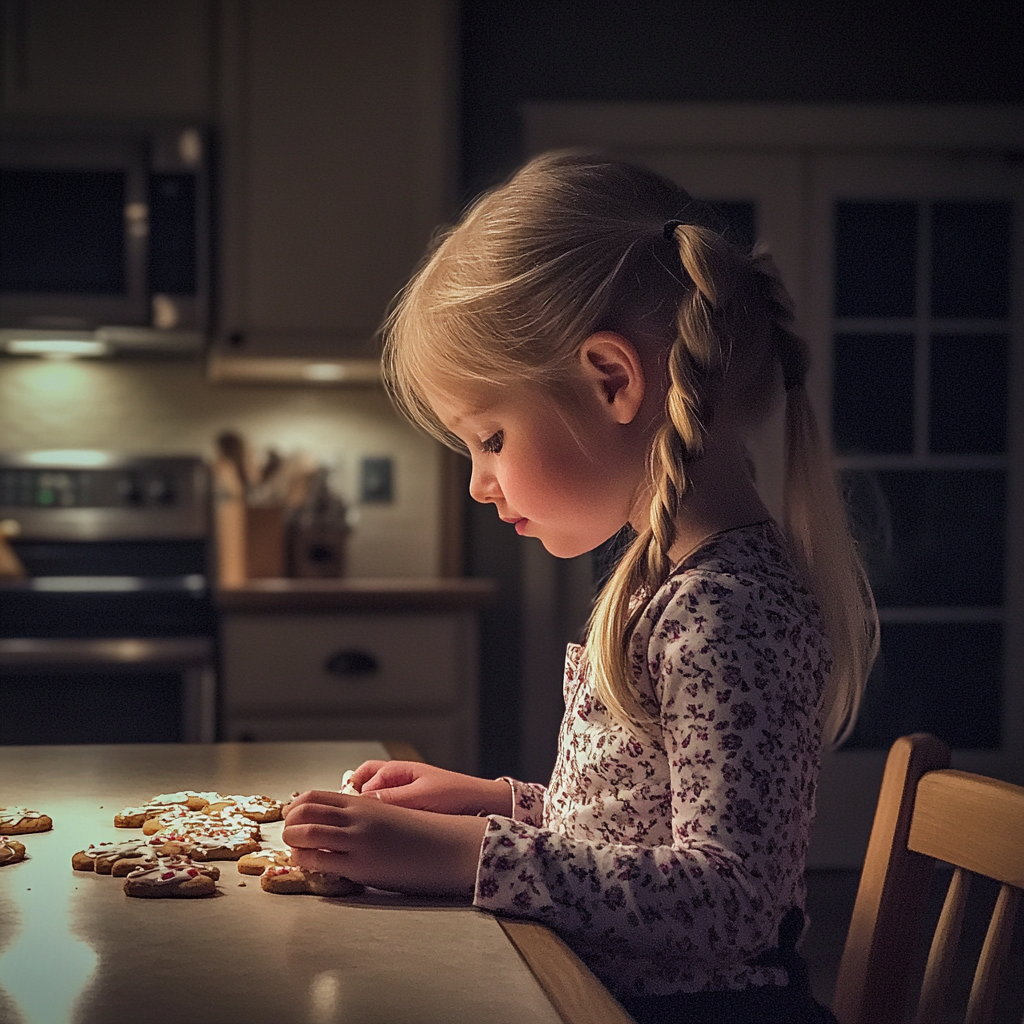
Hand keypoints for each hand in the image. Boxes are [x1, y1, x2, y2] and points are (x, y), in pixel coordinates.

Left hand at [283, 790, 486, 894]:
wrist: (448, 846)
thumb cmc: (424, 832)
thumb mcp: (391, 814)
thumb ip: (365, 815)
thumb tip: (343, 823)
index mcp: (363, 802)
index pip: (315, 796)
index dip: (296, 806)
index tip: (290, 815)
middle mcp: (357, 817)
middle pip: (305, 811)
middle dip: (289, 823)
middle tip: (288, 833)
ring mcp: (357, 841)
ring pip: (307, 833)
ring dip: (292, 840)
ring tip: (292, 848)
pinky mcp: (361, 866)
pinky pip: (320, 860)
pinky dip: (304, 860)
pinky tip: (305, 863)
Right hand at [345, 760, 511, 816]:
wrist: (481, 803)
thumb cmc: (456, 793)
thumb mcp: (422, 796)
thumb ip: (393, 799)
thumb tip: (363, 803)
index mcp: (398, 770)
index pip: (362, 777)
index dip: (349, 792)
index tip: (342, 809)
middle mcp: (397, 781)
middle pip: (363, 788)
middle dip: (353, 803)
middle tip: (347, 820)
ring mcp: (402, 796)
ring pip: (374, 804)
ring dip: (366, 814)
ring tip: (362, 829)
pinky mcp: (409, 812)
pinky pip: (387, 815)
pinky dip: (380, 822)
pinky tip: (380, 836)